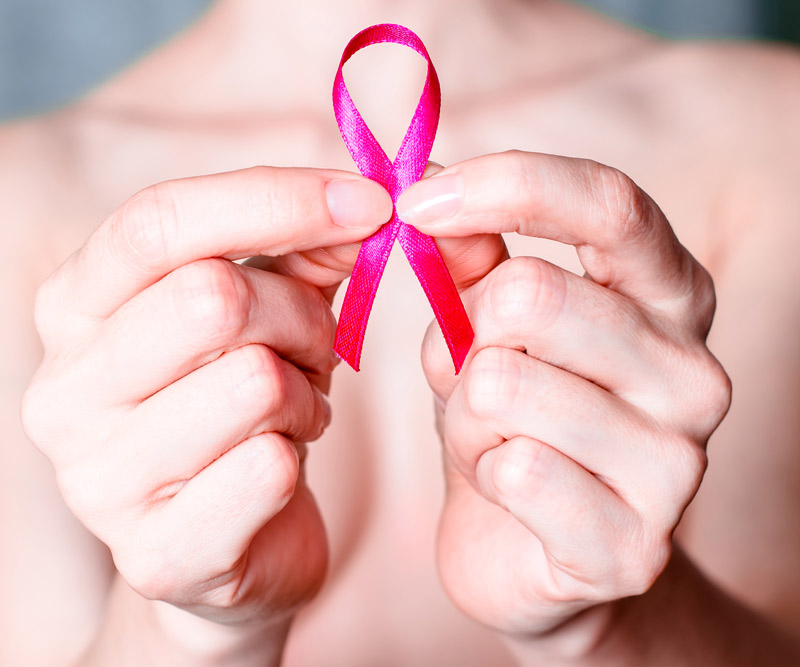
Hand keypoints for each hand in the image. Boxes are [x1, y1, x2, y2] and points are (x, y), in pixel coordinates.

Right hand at [22, 167, 390, 629]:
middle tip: (320, 347)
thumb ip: (304, 250)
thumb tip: (363, 204)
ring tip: (294, 412)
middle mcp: (65, 389)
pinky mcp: (154, 554)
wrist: (227, 539)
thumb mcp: (267, 308)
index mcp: (75, 306)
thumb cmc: (239, 404)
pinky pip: (269, 470)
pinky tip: (282, 465)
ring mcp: (98, 480)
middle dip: (301, 317)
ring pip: (254, 384)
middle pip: (211, 298)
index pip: (158, 221)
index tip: (370, 202)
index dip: (276, 198)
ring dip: (305, 393)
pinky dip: (300, 455)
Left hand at [398, 151, 731, 636]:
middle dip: (463, 337)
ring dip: (463, 413)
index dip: (508, 184)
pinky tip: (507, 488)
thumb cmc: (513, 418)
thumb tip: (432, 183)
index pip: (610, 204)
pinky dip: (481, 473)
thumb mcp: (486, 327)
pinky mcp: (636, 545)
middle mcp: (692, 370)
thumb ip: (472, 260)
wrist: (532, 544)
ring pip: (502, 385)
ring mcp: (677, 464)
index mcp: (669, 296)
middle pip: (531, 296)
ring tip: (490, 437)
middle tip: (472, 374)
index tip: (417, 201)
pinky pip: (513, 470)